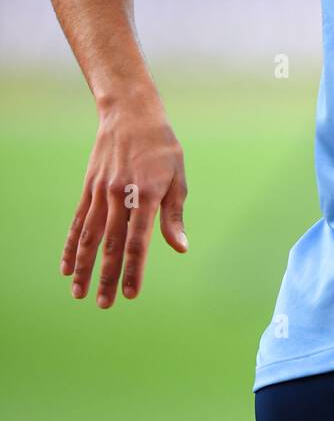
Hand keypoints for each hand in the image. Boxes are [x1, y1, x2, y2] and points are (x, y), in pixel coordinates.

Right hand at [61, 100, 187, 307]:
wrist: (131, 116)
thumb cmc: (162, 149)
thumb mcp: (177, 177)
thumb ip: (174, 216)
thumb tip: (179, 247)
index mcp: (147, 195)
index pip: (139, 241)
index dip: (134, 270)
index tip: (131, 293)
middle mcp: (120, 196)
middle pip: (112, 244)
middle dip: (107, 277)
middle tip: (104, 304)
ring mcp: (101, 193)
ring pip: (90, 237)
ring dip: (84, 267)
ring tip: (79, 293)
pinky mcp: (89, 189)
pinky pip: (78, 222)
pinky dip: (71, 245)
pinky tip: (66, 266)